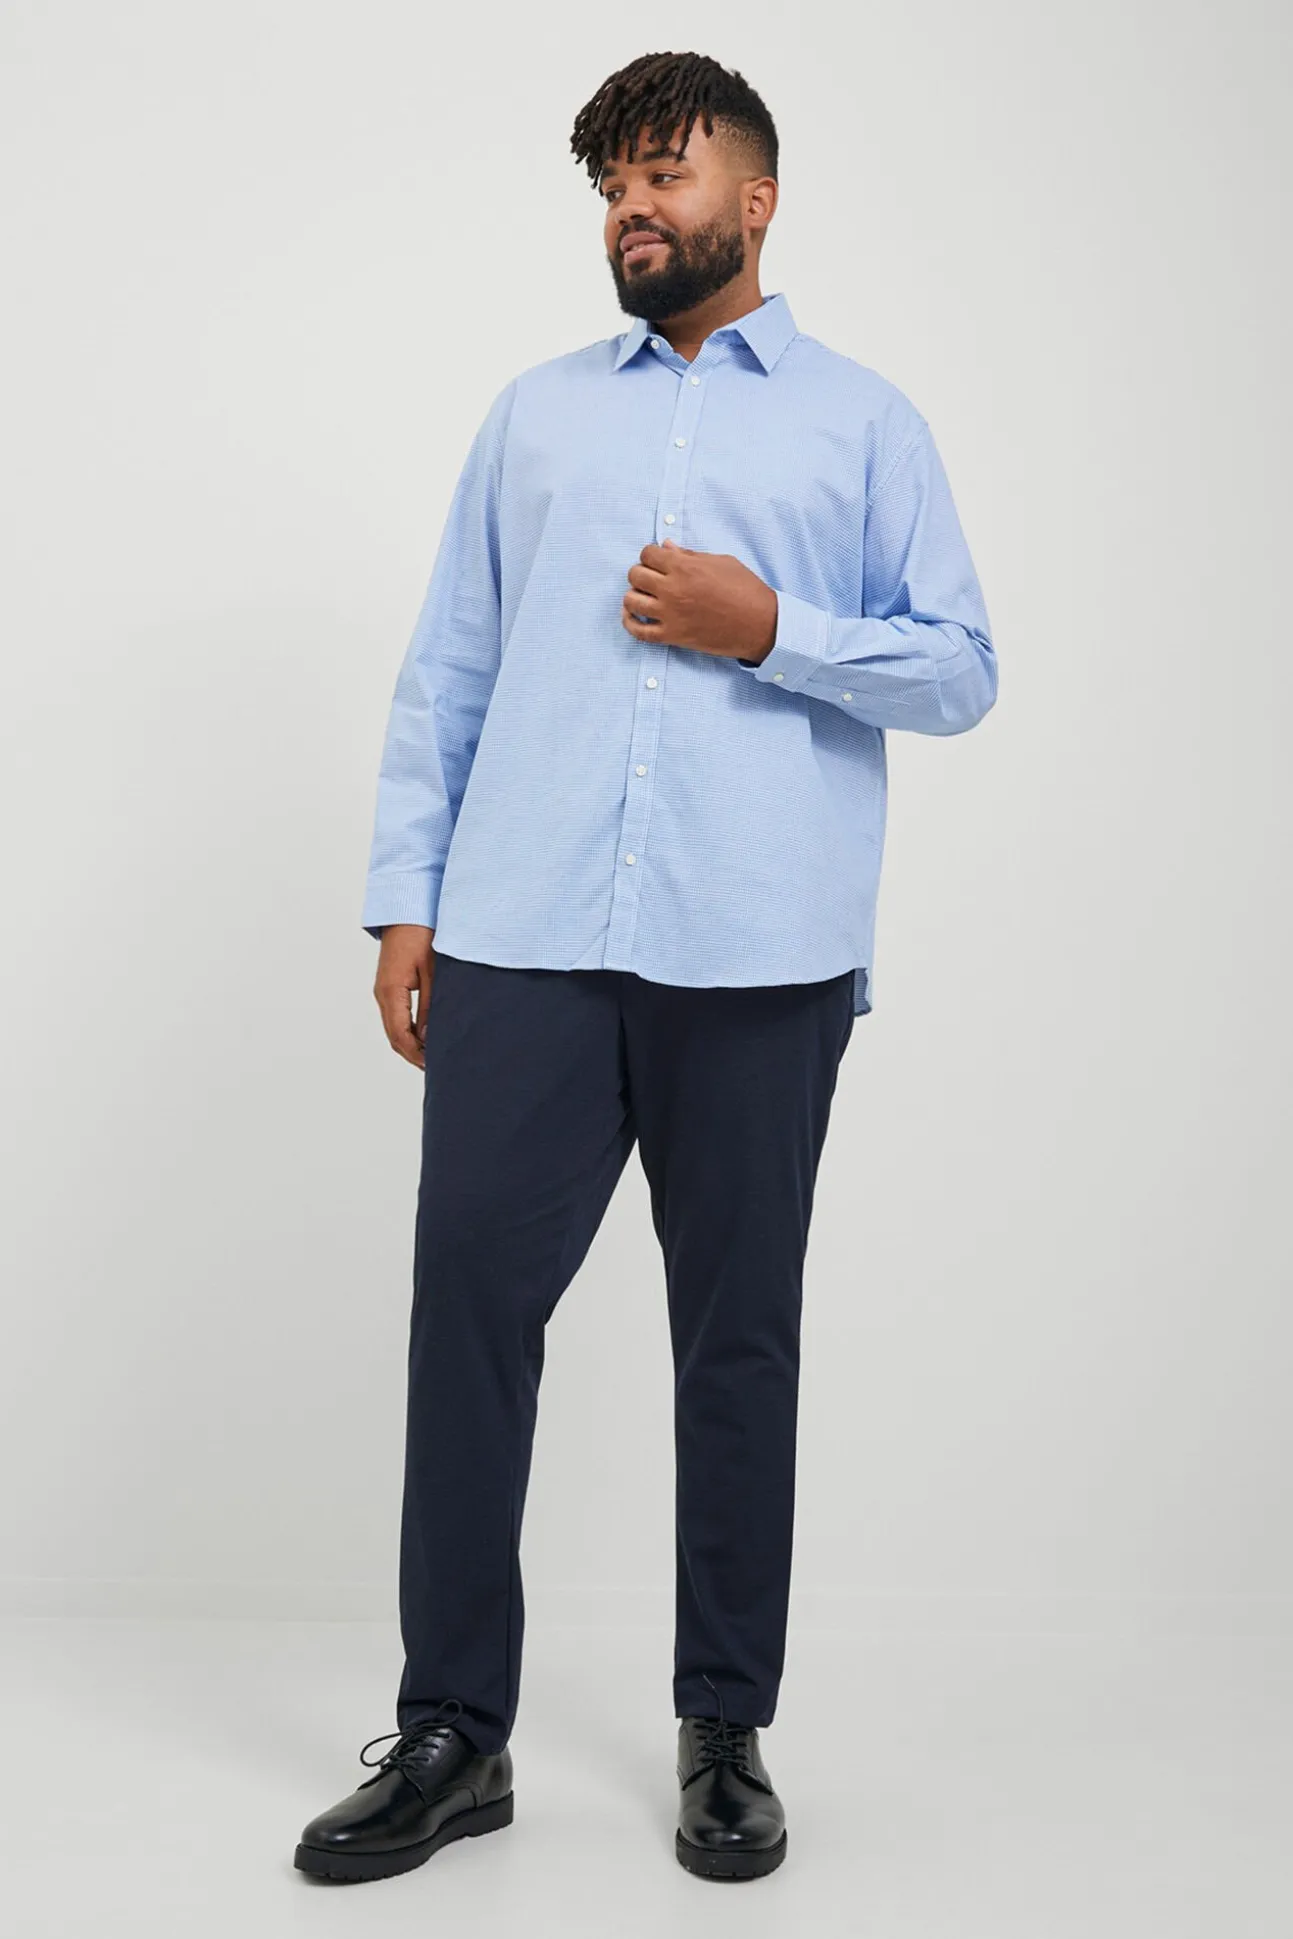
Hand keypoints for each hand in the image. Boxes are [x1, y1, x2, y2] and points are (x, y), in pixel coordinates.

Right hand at [373, 924, 436, 1068]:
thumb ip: (431, 1006)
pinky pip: (396, 1016)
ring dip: (411, 1044)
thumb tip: (431, 1037)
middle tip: (436, 1067)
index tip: (434, 1066)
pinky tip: (426, 1035)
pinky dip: (408, 1030)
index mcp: (390, 991)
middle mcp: (382, 994)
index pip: (400, 1035)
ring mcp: (383, 990)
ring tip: (433, 1055)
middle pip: (394, 1036)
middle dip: (413, 1054)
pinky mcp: (390, 985)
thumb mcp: (433, 972)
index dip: (416, 1054)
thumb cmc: (421, 934)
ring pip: (394, 1028)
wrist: (406, 909)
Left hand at [621, 540, 776, 661]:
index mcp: (685, 567)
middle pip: (635, 575)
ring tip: (643, 596)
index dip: (651, 554)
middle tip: (652, 577)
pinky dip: (630, 623)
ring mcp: (670, 615)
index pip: (648, 553)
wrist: (760, 624)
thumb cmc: (745, 589)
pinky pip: (639, 632)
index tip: (659, 560)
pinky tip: (632, 616)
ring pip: (631, 601)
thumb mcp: (721, 562)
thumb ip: (690, 555)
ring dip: (634, 595)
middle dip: (641, 572)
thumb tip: (667, 546)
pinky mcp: (673, 636)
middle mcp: (673, 589)